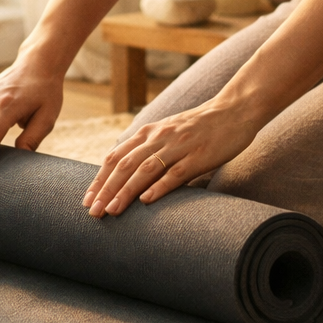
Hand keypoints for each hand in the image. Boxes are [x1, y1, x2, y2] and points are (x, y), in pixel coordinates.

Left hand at [83, 97, 262, 216]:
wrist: (234, 110)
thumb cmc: (199, 127)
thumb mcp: (167, 133)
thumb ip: (148, 150)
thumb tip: (128, 177)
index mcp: (148, 133)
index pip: (116, 158)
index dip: (99, 180)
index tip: (88, 200)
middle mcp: (158, 137)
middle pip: (124, 166)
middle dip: (106, 190)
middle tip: (94, 212)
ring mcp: (178, 146)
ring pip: (145, 170)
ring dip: (125, 192)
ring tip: (112, 211)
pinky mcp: (198, 156)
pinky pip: (175, 172)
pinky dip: (159, 186)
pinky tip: (146, 201)